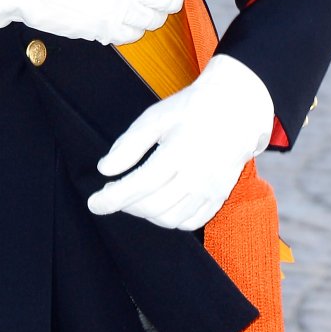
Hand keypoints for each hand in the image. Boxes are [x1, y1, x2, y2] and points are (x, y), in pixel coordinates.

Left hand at [87, 54, 273, 229]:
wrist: (236, 109)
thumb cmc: (191, 110)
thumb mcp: (155, 118)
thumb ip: (129, 145)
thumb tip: (105, 169)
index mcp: (179, 152)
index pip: (140, 185)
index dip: (113, 198)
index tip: (94, 203)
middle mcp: (198, 175)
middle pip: (153, 206)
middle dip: (126, 205)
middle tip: (114, 193)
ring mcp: (211, 189)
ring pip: (170, 219)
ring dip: (145, 214)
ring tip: (135, 196)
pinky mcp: (220, 196)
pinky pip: (191, 222)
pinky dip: (169, 220)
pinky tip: (159, 204)